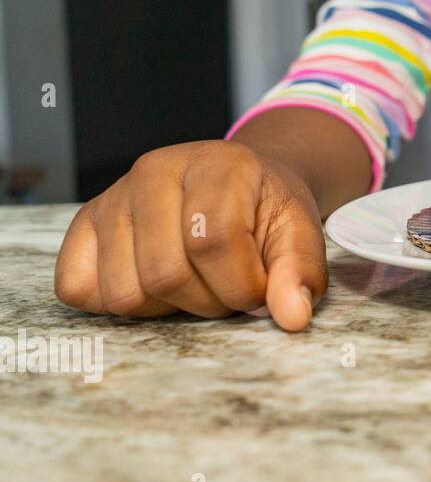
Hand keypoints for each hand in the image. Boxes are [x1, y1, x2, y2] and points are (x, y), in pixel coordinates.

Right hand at [54, 141, 326, 331]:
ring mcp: (113, 196)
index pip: (213, 242)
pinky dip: (120, 303)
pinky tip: (156, 284)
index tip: (260, 292)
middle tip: (230, 289)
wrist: (239, 186)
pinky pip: (79, 289)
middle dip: (209, 302)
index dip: (241, 286)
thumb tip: (292, 317)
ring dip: (168, 308)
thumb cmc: (265, 211)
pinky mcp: (84, 224)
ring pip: (124, 292)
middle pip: (165, 274)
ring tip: (196, 282)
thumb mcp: (300, 234)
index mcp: (217, 164)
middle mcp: (156, 171)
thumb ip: (300, 272)